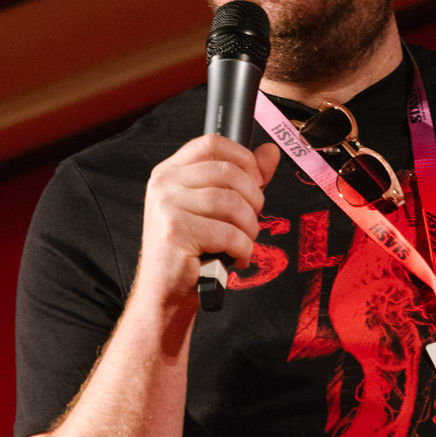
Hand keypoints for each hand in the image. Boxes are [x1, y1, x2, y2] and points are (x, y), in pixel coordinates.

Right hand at [137, 136, 280, 304]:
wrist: (165, 293)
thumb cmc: (192, 251)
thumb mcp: (216, 209)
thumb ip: (244, 178)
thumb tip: (271, 152)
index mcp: (171, 172)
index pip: (212, 143)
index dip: (244, 158)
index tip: (256, 180)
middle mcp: (164, 183)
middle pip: (229, 172)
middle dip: (253, 200)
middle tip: (251, 222)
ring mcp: (167, 206)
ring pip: (231, 203)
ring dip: (249, 227)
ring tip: (244, 242)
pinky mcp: (175, 232)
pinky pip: (228, 233)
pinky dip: (242, 248)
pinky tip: (236, 257)